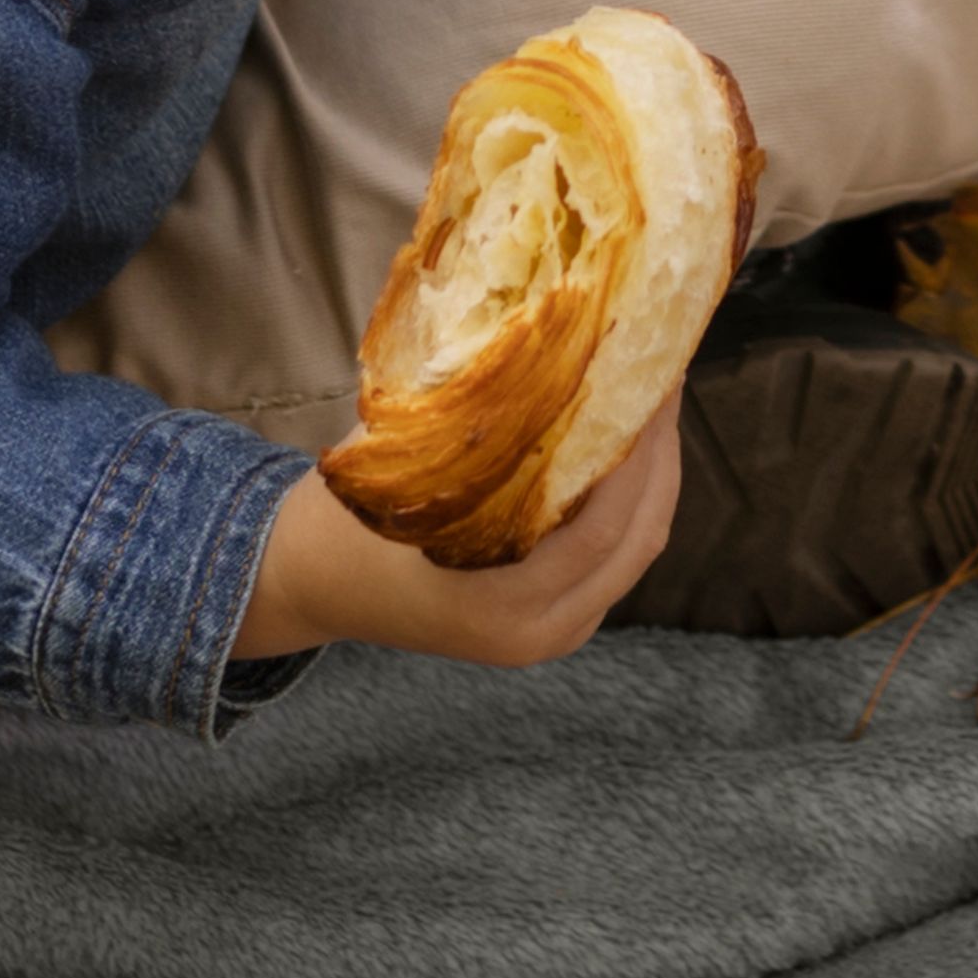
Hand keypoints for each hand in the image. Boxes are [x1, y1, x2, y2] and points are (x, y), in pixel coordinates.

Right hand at [234, 413, 683, 667]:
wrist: (313, 585)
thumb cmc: (348, 520)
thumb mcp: (405, 470)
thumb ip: (475, 429)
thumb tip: (544, 343)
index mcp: (501, 608)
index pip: (604, 530)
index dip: (641, 454)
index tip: (653, 383)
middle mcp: (540, 633)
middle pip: (639, 543)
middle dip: (661, 458)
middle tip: (664, 380)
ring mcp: (552, 634)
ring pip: (635, 552)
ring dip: (651, 478)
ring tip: (654, 404)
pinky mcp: (556, 620)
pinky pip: (613, 559)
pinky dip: (629, 504)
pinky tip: (627, 449)